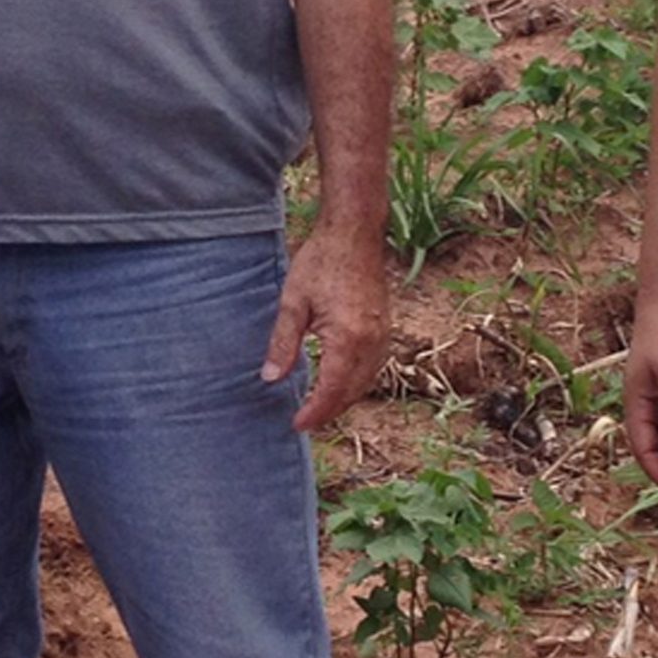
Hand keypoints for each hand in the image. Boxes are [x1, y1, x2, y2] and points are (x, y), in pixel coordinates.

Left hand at [264, 225, 388, 432]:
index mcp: (348, 338)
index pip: (332, 390)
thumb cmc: (321, 261)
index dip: (315, 412)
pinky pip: (374, 366)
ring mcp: (383, 334)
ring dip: (344, 399)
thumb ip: (283, 343)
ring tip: (320, 408)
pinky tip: (340, 382)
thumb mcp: (293, 302)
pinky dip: (357, 381)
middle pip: (352, 392)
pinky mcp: (385, 327)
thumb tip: (272, 378)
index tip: (298, 425)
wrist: (354, 233)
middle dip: (330, 411)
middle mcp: (371, 341)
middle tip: (305, 422)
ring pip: (366, 381)